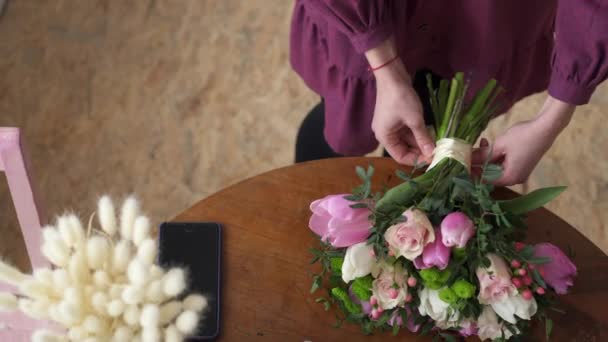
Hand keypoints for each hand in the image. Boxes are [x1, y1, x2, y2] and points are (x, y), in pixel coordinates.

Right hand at [365, 38, 434, 164]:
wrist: (392, 76)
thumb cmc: (400, 99)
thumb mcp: (414, 120)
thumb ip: (423, 138)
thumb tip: (432, 154)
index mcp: (385, 137)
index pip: (400, 157)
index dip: (416, 160)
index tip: (432, 158)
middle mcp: (385, 134)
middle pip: (404, 149)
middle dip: (420, 150)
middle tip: (437, 150)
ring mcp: (390, 126)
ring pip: (407, 139)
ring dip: (421, 141)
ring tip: (436, 142)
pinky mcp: (396, 118)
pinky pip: (407, 130)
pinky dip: (418, 132)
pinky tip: (430, 132)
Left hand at [472, 96, 574, 185]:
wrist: (546, 127)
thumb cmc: (522, 137)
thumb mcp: (498, 145)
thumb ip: (482, 156)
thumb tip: (467, 160)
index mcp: (509, 178)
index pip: (484, 180)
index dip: (472, 172)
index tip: (464, 162)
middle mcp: (515, 179)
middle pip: (490, 174)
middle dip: (480, 161)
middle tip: (473, 148)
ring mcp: (519, 172)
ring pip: (496, 167)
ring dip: (487, 156)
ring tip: (483, 142)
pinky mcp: (521, 165)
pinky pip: (504, 163)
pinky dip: (497, 155)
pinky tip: (492, 143)